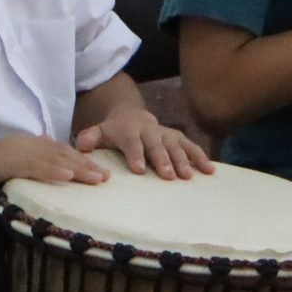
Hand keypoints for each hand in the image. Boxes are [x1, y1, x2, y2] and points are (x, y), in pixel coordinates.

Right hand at [0, 135, 109, 199]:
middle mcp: (22, 144)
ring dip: (77, 169)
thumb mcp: (0, 168)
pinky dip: (52, 172)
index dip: (79, 161)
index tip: (98, 172)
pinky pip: (33, 167)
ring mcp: (14, 151)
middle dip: (85, 165)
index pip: (57, 153)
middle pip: (60, 154)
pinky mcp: (4, 162)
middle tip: (107, 177)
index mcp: (22, 145)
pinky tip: (68, 178)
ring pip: (52, 160)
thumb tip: (42, 164)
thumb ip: (22, 167)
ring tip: (97, 178)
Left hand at [74, 107, 211, 179]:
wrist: (131, 115)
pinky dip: (201, 157)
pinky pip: (191, 147)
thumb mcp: (99, 131)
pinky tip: (210, 171)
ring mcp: (166, 134)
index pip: (132, 143)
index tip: (140, 170)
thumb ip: (90, 138)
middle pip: (157, 146)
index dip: (136, 155)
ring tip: (188, 176)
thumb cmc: (114, 131)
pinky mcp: (178, 138)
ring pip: (176, 146)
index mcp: (129, 130)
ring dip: (183, 160)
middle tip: (168, 175)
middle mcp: (150, 131)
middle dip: (163, 160)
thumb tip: (81, 145)